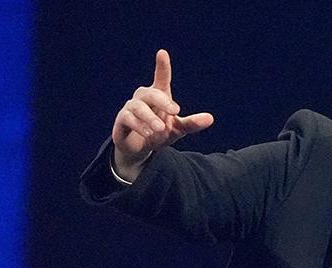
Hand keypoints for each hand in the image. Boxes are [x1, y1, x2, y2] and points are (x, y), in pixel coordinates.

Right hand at [111, 49, 214, 181]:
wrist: (140, 150)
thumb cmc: (159, 133)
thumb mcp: (178, 129)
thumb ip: (192, 123)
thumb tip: (210, 118)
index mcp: (158, 96)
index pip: (161, 78)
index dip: (162, 66)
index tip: (162, 53)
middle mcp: (143, 98)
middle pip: (152, 93)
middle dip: (163, 101)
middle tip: (175, 111)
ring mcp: (130, 108)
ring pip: (138, 107)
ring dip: (150, 118)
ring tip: (160, 129)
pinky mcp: (121, 120)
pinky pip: (128, 119)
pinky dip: (139, 126)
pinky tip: (149, 134)